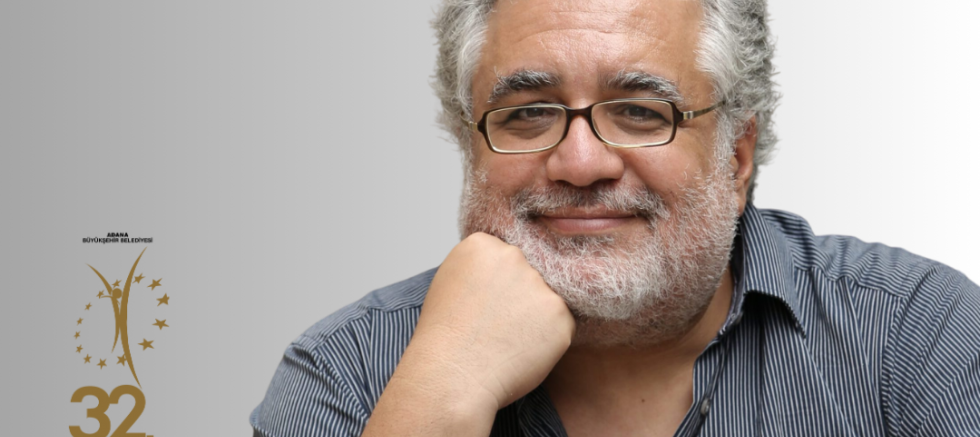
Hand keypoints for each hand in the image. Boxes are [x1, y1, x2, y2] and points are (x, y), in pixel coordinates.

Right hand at [363, 232, 574, 435]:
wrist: (452, 377)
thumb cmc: (445, 339)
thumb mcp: (449, 284)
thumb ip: (480, 270)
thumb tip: (502, 274)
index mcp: (482, 245)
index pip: (503, 258)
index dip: (495, 285)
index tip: (483, 306)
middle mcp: (513, 256)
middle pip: (528, 273)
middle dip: (518, 297)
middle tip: (496, 326)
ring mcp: (539, 284)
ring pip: (546, 299)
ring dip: (535, 318)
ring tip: (506, 341)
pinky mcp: (561, 313)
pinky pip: (561, 324)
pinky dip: (547, 340)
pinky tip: (521, 352)